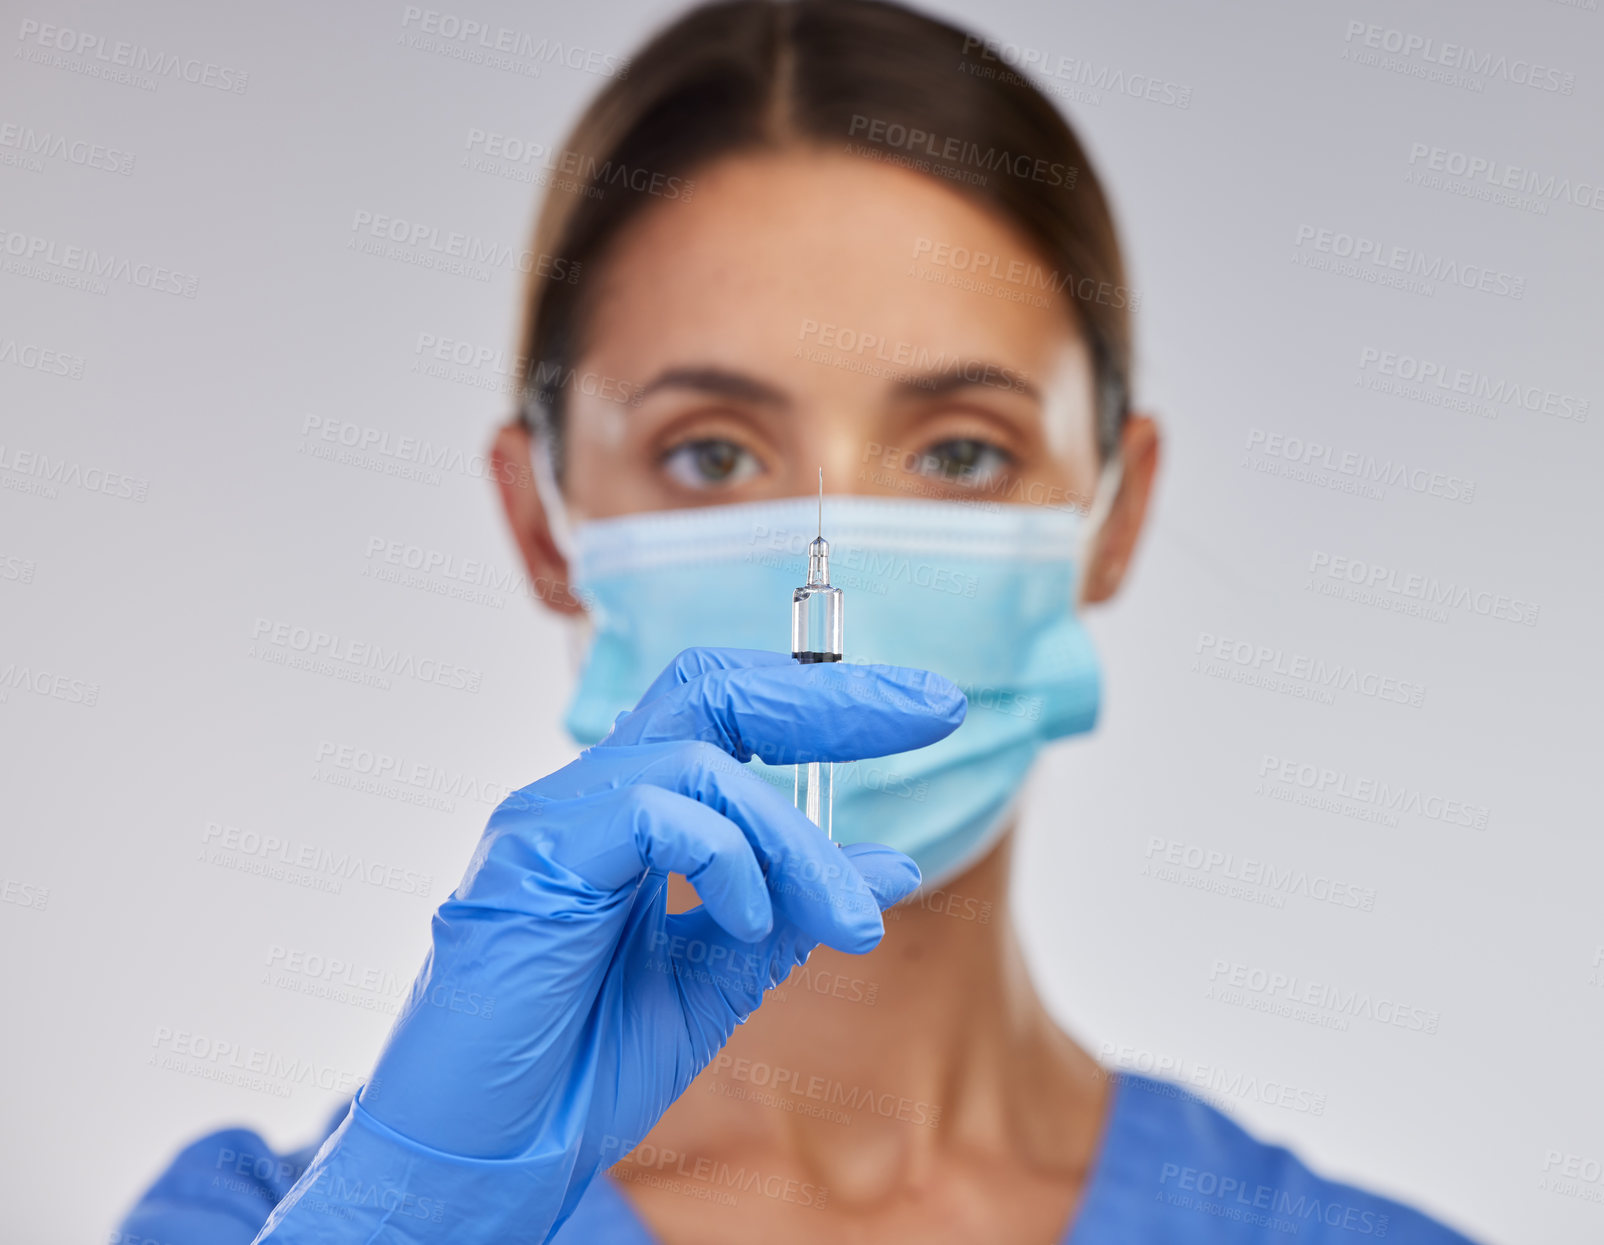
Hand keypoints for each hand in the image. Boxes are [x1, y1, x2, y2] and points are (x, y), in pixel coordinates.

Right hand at [282, 646, 963, 1241]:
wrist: (486, 1158)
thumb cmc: (577, 1067)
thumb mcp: (718, 978)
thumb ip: (795, 910)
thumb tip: (894, 861)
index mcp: (629, 815)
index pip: (731, 714)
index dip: (825, 701)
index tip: (928, 711)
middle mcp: (588, 796)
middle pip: (711, 687)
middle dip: (829, 697)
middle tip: (931, 711)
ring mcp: (553, 818)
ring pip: (702, 760)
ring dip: (797, 840)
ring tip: (846, 917)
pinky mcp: (533, 857)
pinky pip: (654, 810)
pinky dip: (726, 859)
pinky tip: (752, 923)